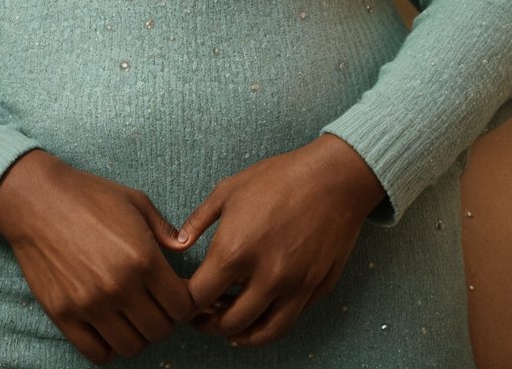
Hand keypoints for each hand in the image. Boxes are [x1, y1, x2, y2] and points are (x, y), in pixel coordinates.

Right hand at [0, 149, 214, 364]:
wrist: (37, 200)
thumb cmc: (89, 196)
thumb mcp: (135, 202)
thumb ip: (165, 230)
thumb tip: (185, 247)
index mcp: (143, 258)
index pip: (181, 306)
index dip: (184, 302)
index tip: (175, 294)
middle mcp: (120, 287)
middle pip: (160, 330)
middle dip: (164, 319)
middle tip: (154, 303)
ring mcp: (90, 305)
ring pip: (132, 346)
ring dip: (137, 334)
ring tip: (131, 315)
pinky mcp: (65, 316)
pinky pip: (97, 353)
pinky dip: (108, 346)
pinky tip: (108, 325)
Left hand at [155, 134, 385, 349]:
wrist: (332, 177)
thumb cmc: (279, 178)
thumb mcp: (229, 190)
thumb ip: (199, 220)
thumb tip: (179, 244)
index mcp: (235, 250)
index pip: (199, 297)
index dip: (186, 302)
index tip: (184, 297)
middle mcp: (264, 276)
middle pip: (228, 324)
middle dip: (209, 323)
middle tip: (203, 315)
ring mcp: (293, 287)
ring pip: (262, 333)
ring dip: (240, 333)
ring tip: (229, 325)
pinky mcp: (315, 289)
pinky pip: (289, 320)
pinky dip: (269, 325)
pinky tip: (259, 315)